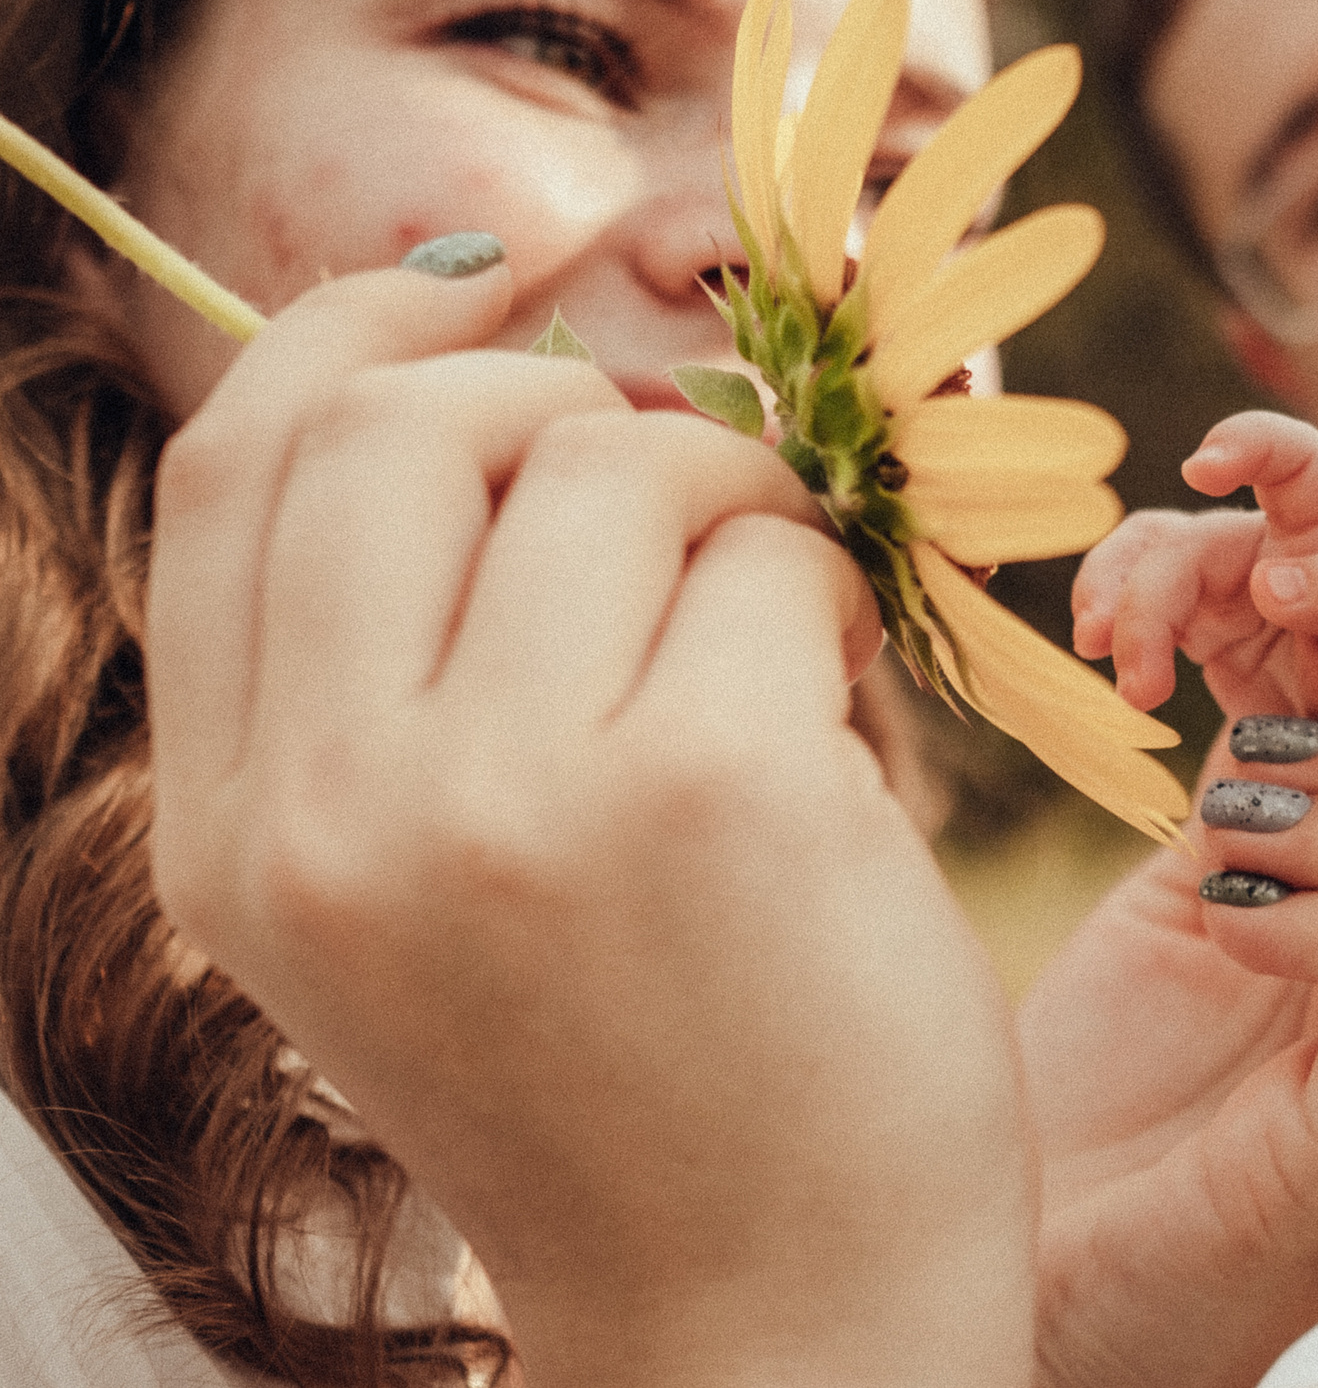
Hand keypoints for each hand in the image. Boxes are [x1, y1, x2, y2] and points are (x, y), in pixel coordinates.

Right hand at [147, 264, 1031, 1387]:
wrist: (766, 1322)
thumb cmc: (635, 1089)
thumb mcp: (423, 900)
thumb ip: (397, 665)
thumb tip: (497, 371)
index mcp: (235, 833)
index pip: (242, 466)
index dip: (367, 328)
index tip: (493, 276)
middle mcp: (334, 810)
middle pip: (411, 417)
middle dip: (577, 408)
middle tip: (687, 503)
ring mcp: (507, 798)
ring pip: (620, 457)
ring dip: (739, 515)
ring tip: (779, 657)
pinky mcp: (704, 790)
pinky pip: (778, 552)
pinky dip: (830, 604)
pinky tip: (840, 732)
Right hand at [1073, 409, 1317, 720]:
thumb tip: (1270, 580)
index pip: (1294, 458)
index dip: (1247, 444)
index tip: (1199, 471)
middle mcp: (1267, 538)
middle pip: (1186, 540)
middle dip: (1148, 601)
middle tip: (1141, 683)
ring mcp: (1223, 579)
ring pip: (1144, 562)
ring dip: (1114, 608)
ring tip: (1118, 678)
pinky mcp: (1193, 621)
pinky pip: (1134, 605)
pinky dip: (1113, 632)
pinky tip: (1117, 677)